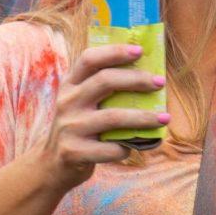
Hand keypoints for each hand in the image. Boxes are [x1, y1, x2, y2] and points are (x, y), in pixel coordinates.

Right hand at [38, 43, 167, 191]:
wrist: (50, 164)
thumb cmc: (79, 127)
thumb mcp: (81, 102)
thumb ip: (102, 89)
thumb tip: (148, 78)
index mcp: (70, 85)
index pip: (89, 59)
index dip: (115, 52)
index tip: (140, 51)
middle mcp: (67, 102)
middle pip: (105, 81)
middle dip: (137, 80)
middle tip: (159, 82)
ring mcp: (69, 127)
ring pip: (113, 117)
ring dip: (143, 117)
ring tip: (165, 117)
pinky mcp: (73, 152)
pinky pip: (110, 149)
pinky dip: (126, 147)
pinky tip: (134, 146)